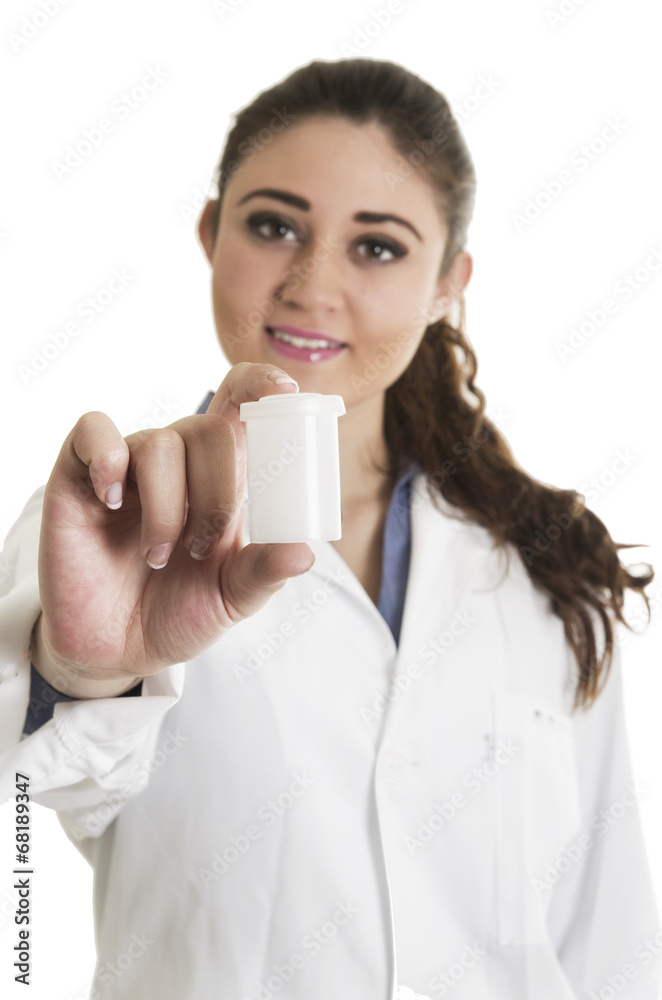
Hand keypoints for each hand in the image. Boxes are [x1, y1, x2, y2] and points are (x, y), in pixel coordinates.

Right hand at [32, 363, 314, 697]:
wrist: (118, 653)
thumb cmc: (179, 611)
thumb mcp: (233, 597)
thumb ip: (266, 571)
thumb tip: (305, 551)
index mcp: (221, 475)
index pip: (241, 403)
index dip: (262, 384)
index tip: (286, 392)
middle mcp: (176, 461)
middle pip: (209, 428)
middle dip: (217, 495)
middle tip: (200, 549)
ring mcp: (126, 466)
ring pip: (160, 444)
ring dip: (167, 509)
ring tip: (157, 557)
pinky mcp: (77, 477)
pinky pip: (93, 432)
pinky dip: (107, 459)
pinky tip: (113, 500)